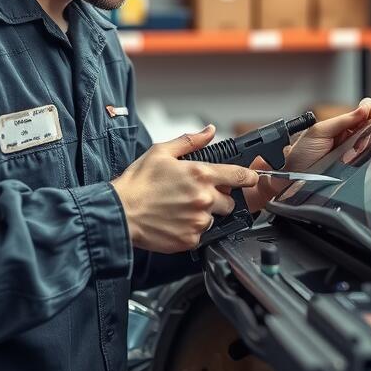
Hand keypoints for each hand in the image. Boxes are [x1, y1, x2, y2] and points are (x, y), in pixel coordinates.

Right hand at [112, 125, 258, 253]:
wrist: (119, 212)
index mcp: (200, 174)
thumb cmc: (137, 183)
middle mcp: (204, 198)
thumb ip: (190, 142)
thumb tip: (209, 132)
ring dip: (203, 214)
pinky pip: (201, 234)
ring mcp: (198, 221)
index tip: (251, 179)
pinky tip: (175, 221)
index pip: (240, 176)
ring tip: (180, 209)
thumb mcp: (161, 152)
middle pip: (230, 202)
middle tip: (196, 195)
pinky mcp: (190, 239)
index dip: (249, 177)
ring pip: (214, 219)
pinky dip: (191, 230)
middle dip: (219, 199)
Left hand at [245, 98, 370, 210]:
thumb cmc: (302, 154)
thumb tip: (363, 109)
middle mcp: (350, 137)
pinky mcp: (356, 166)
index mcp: (341, 125)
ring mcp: (354, 151)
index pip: (362, 112)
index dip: (370, 109)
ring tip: (363, 142)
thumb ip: (342, 121)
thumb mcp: (319, 131)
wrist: (295, 178)